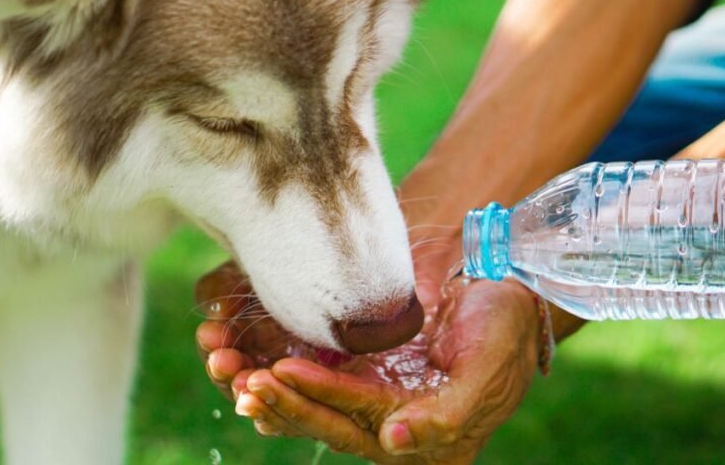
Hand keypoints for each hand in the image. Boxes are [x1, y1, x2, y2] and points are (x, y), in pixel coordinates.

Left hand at [196, 259, 539, 463]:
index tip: (276, 375)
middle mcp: (389, 424)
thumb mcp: (489, 371)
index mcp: (422, 436)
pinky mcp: (355, 365)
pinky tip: (236, 351)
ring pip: (305, 399)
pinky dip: (271, 359)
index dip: (317, 401)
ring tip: (219, 360)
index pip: (358, 422)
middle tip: (235, 374)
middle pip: (321, 419)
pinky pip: (305, 370)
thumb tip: (394, 445)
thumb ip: (446, 415)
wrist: (500, 279)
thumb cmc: (505, 327)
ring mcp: (369, 395)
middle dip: (276, 398)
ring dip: (261, 381)